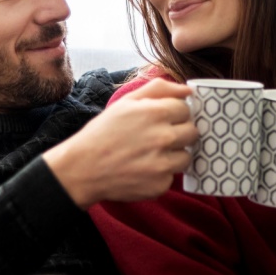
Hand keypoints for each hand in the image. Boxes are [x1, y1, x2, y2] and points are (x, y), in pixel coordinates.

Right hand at [43, 78, 197, 208]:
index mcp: (155, 113)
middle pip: (192, 132)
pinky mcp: (160, 185)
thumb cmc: (104, 133)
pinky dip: (161, 174)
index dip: (174, 114)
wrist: (83, 168)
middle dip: (179, 133)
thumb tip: (189, 89)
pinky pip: (173, 176)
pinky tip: (143, 170)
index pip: (186, 109)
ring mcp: (163, 164)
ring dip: (173, 155)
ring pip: (186, 156)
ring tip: (150, 154)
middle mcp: (163, 138)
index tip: (161, 120)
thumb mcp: (126, 103)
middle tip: (157, 137)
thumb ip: (159, 89)